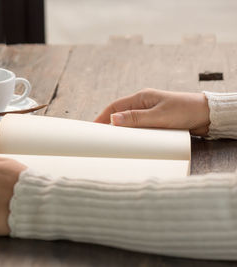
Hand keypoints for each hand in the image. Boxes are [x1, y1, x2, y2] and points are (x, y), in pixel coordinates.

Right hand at [94, 88, 209, 135]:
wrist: (208, 115)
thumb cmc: (186, 111)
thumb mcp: (160, 116)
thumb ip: (136, 118)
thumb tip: (113, 119)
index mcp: (142, 97)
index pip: (115, 106)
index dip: (102, 117)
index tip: (92, 128)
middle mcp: (143, 103)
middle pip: (119, 114)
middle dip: (108, 125)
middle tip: (99, 138)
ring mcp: (149, 112)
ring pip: (128, 122)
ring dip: (120, 130)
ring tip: (112, 142)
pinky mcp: (156, 121)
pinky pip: (139, 127)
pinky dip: (132, 134)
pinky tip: (130, 141)